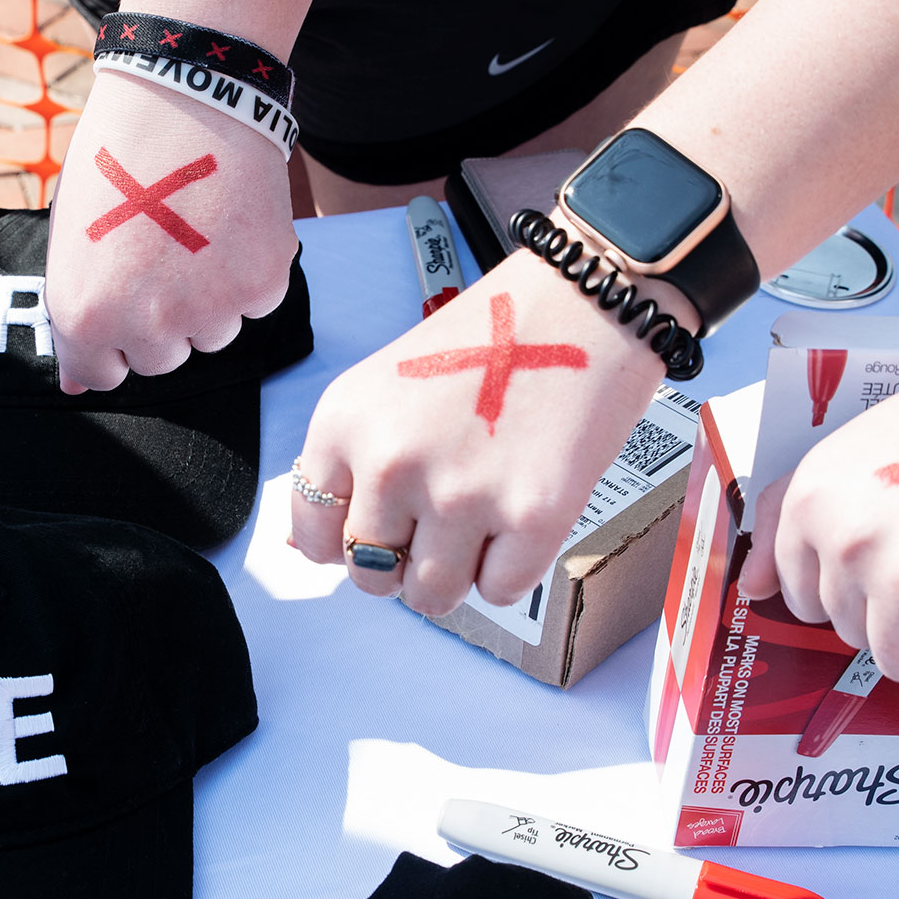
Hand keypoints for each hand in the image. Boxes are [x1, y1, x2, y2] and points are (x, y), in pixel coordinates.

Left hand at [43, 70, 297, 391]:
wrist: (184, 99)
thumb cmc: (118, 162)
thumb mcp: (73, 236)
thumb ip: (77, 309)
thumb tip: (79, 381)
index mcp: (86, 314)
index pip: (103, 375)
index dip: (113, 340)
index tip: (123, 305)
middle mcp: (147, 323)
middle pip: (163, 359)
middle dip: (163, 321)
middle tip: (163, 254)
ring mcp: (209, 308)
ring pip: (214, 334)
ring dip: (209, 299)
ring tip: (196, 231)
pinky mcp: (261, 285)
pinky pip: (256, 304)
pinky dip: (248, 273)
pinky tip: (229, 223)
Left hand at [288, 252, 682, 617]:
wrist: (584, 302)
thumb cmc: (494, 336)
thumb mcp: (388, 385)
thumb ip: (356, 460)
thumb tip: (330, 545)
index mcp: (345, 423)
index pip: (314, 535)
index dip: (347, 543)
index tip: (375, 532)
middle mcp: (393, 462)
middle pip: (371, 575)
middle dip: (404, 563)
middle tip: (439, 524)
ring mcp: (461, 494)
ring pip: (432, 596)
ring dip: (457, 572)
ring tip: (482, 520)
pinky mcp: (531, 518)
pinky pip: (499, 592)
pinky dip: (512, 567)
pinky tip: (521, 511)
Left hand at [742, 330, 898, 729]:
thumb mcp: (878, 439)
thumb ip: (813, 508)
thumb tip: (753, 587)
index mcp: (820, 491)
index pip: (793, 586)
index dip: (847, 582)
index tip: (887, 566)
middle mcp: (853, 539)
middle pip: (847, 629)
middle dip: (896, 609)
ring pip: (898, 667)